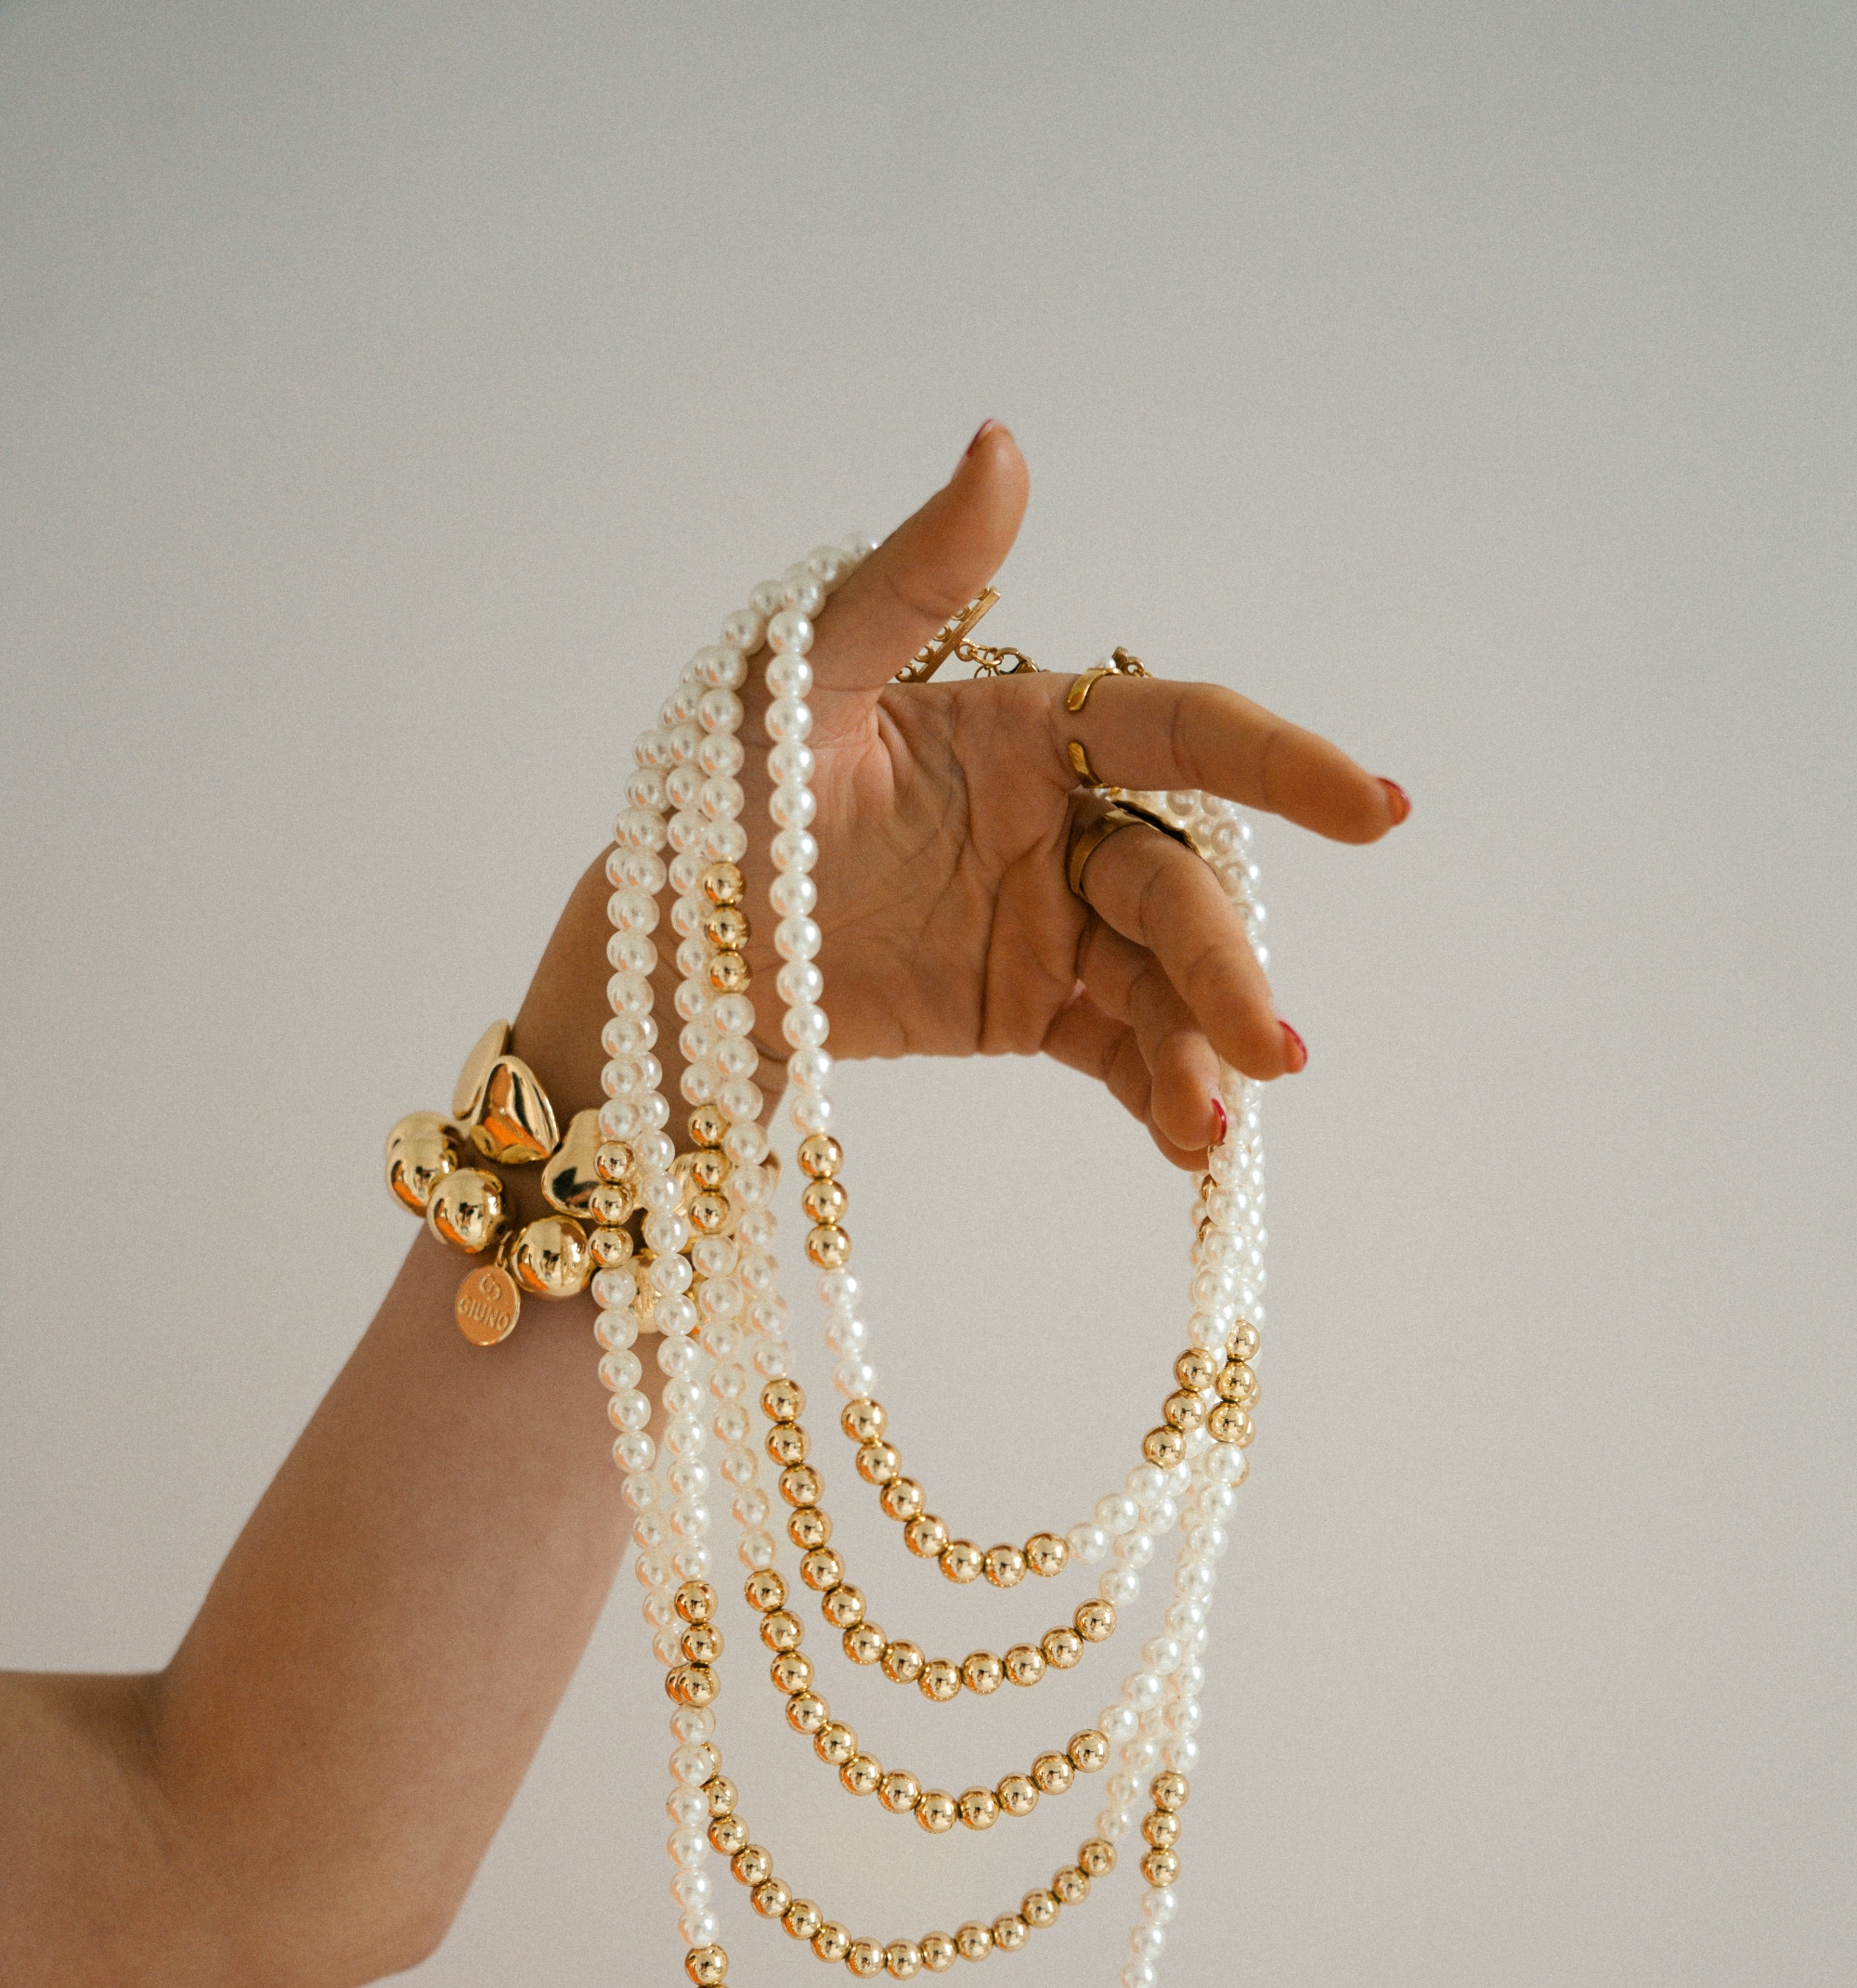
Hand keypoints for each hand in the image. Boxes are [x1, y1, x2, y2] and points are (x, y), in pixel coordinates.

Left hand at [733, 423, 1406, 1167]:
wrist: (664, 950)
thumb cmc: (720, 791)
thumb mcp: (802, 676)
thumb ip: (915, 577)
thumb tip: (1003, 445)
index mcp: (1027, 726)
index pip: (1180, 733)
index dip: (1281, 764)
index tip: (1373, 813)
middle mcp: (1059, 821)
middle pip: (1176, 887)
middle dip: (1227, 964)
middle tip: (1270, 1048)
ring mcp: (1048, 923)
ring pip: (1158, 981)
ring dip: (1200, 1048)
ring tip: (1210, 1127)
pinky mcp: (1023, 1009)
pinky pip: (1114, 1049)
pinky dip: (1158, 1093)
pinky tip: (1188, 1145)